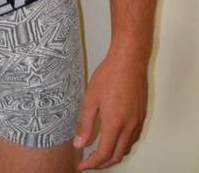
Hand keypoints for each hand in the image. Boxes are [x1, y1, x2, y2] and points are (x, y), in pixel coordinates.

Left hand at [73, 49, 147, 168]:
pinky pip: (133, 137)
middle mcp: (129, 126)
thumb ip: (85, 123)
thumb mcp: (91, 98)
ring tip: (100, 152)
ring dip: (114, 154)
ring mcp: (137, 121)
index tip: (82, 166)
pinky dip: (123, 144)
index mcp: (114, 124)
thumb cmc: (109, 75)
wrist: (130, 60)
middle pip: (117, 155)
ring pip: (127, 148)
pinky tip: (115, 137)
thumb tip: (79, 144)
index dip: (92, 164)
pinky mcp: (142, 114)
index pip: (104, 154)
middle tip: (90, 162)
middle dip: (103, 164)